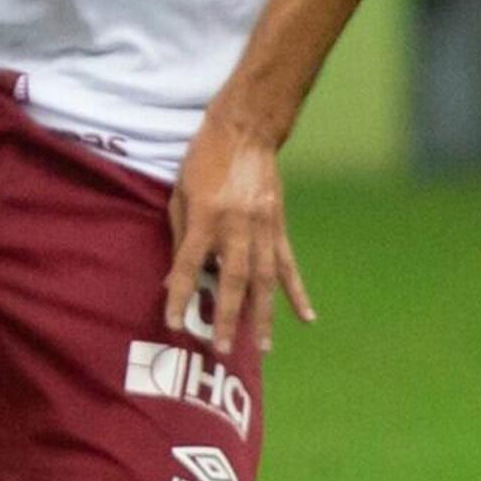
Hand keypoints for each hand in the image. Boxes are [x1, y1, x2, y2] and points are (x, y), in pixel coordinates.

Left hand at [163, 111, 314, 358]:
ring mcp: (263, 228)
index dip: (180, 296)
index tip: (175, 324)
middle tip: (222, 349)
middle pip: (231, 281)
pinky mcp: (280, 226)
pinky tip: (306, 317)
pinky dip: (297, 292)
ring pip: (264, 280)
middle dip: (227, 317)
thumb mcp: (180, 194)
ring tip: (263, 348)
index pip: (188, 267)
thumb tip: (173, 279)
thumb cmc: (202, 161)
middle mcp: (236, 227)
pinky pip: (289, 265)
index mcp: (205, 218)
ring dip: (264, 315)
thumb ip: (179, 237)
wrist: (245, 131)